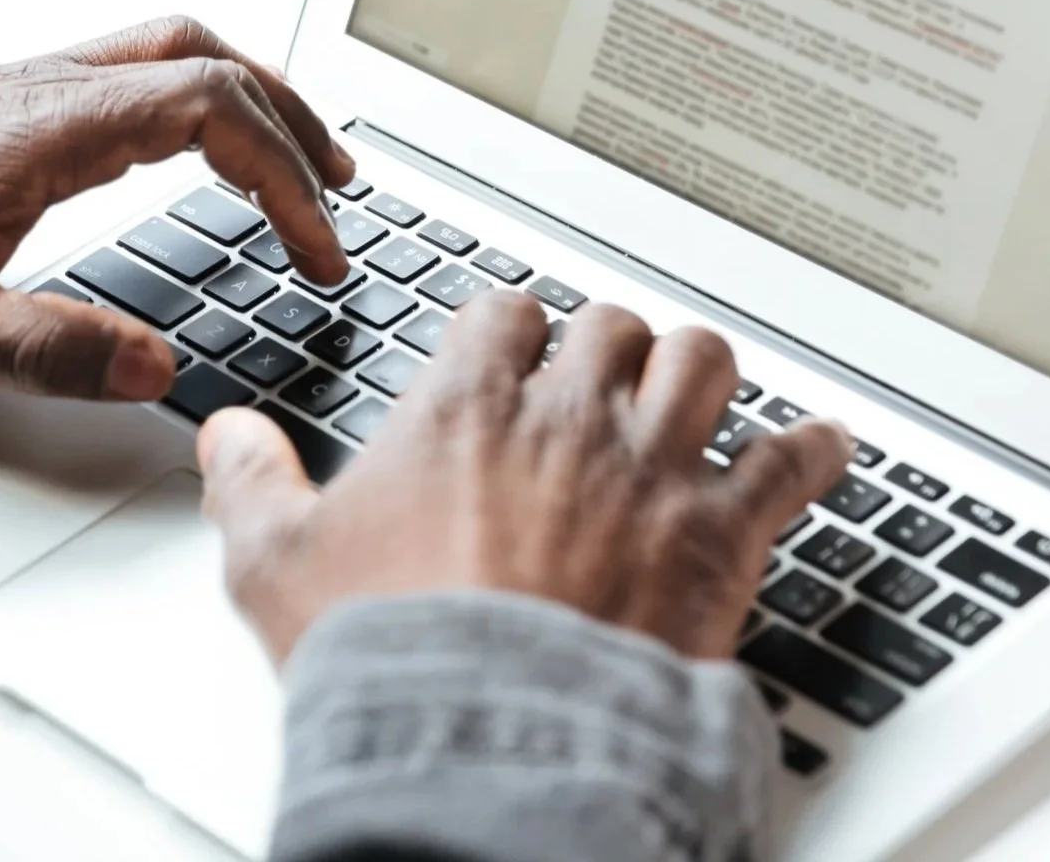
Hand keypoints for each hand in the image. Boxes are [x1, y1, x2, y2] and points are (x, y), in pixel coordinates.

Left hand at [0, 17, 353, 401]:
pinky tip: (194, 155)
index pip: (211, 108)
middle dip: (292, 120)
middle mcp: (42, 87)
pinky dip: (195, 103)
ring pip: (170, 52)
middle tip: (340, 190)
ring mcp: (21, 90)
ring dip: (248, 98)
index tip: (315, 249)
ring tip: (296, 162)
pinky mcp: (1, 110)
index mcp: (43, 126)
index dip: (286, 175)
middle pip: (208, 56)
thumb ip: (44, 350)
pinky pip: (130, 75)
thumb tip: (157, 366)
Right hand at [197, 292, 856, 661]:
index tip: (513, 348)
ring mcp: (652, 468)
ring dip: (700, 373)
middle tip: (604, 379)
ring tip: (697, 392)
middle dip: (608, 348)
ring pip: (702, 362)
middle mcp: (567, 418)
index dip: (511, 328)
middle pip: (610, 326)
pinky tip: (823, 447)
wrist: (489, 735)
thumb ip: (251, 486)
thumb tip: (226, 438)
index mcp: (467, 409)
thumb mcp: (276, 567)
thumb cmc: (393, 655)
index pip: (501, 314)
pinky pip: (791, 463)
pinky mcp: (720, 533)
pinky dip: (814, 451)